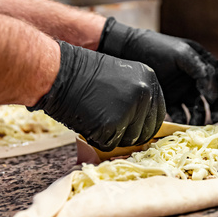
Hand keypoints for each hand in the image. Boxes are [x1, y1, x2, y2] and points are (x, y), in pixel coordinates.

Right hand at [29, 41, 165, 151]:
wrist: (59, 72)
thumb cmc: (83, 76)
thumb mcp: (121, 79)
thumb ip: (136, 99)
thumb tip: (143, 127)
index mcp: (148, 80)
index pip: (158, 114)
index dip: (144, 124)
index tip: (132, 127)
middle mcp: (144, 94)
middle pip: (146, 131)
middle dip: (129, 134)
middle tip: (110, 126)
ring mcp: (130, 109)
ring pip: (129, 140)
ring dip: (113, 137)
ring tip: (96, 119)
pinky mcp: (113, 125)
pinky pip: (110, 144)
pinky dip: (98, 139)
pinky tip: (88, 122)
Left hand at [97, 17, 217, 124]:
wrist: (127, 51)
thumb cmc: (156, 48)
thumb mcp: (181, 54)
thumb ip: (201, 71)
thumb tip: (214, 94)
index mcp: (202, 62)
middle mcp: (194, 77)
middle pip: (213, 97)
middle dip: (217, 109)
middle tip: (216, 119)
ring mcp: (182, 90)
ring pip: (198, 107)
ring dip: (201, 117)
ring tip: (198, 124)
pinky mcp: (168, 99)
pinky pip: (180, 113)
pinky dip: (183, 120)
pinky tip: (183, 124)